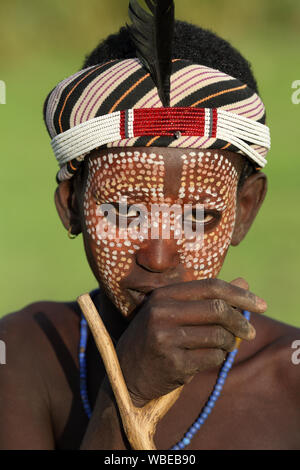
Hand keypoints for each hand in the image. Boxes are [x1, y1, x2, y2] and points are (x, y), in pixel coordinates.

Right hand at [116, 277, 266, 406]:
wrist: (127, 373)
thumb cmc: (156, 338)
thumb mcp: (174, 311)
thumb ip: (208, 297)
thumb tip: (244, 283)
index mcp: (163, 294)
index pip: (210, 286)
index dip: (239, 294)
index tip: (261, 304)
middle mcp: (161, 312)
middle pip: (217, 309)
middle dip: (241, 321)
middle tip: (250, 331)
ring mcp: (165, 338)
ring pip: (218, 335)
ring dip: (229, 343)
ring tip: (224, 346)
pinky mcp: (172, 363)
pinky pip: (212, 357)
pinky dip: (218, 358)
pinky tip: (209, 358)